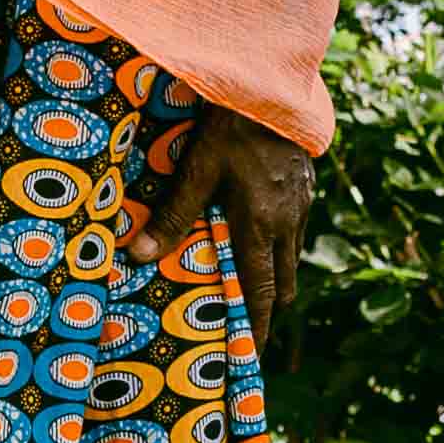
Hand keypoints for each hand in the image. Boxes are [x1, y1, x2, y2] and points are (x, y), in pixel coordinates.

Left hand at [139, 103, 317, 354]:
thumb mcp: (197, 171)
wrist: (273, 88)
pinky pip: (295, 229)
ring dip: (274, 272)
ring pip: (291, 255)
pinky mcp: (306, 186)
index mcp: (260, 227)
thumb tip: (137, 256)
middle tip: (246, 320)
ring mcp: (301, 204)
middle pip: (283, 283)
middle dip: (267, 305)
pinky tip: (261, 229)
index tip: (252, 354)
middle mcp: (287, 222)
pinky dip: (280, 243)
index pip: (261, 292)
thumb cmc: (231, 128)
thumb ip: (172, 215)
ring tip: (250, 278)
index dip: (257, 326)